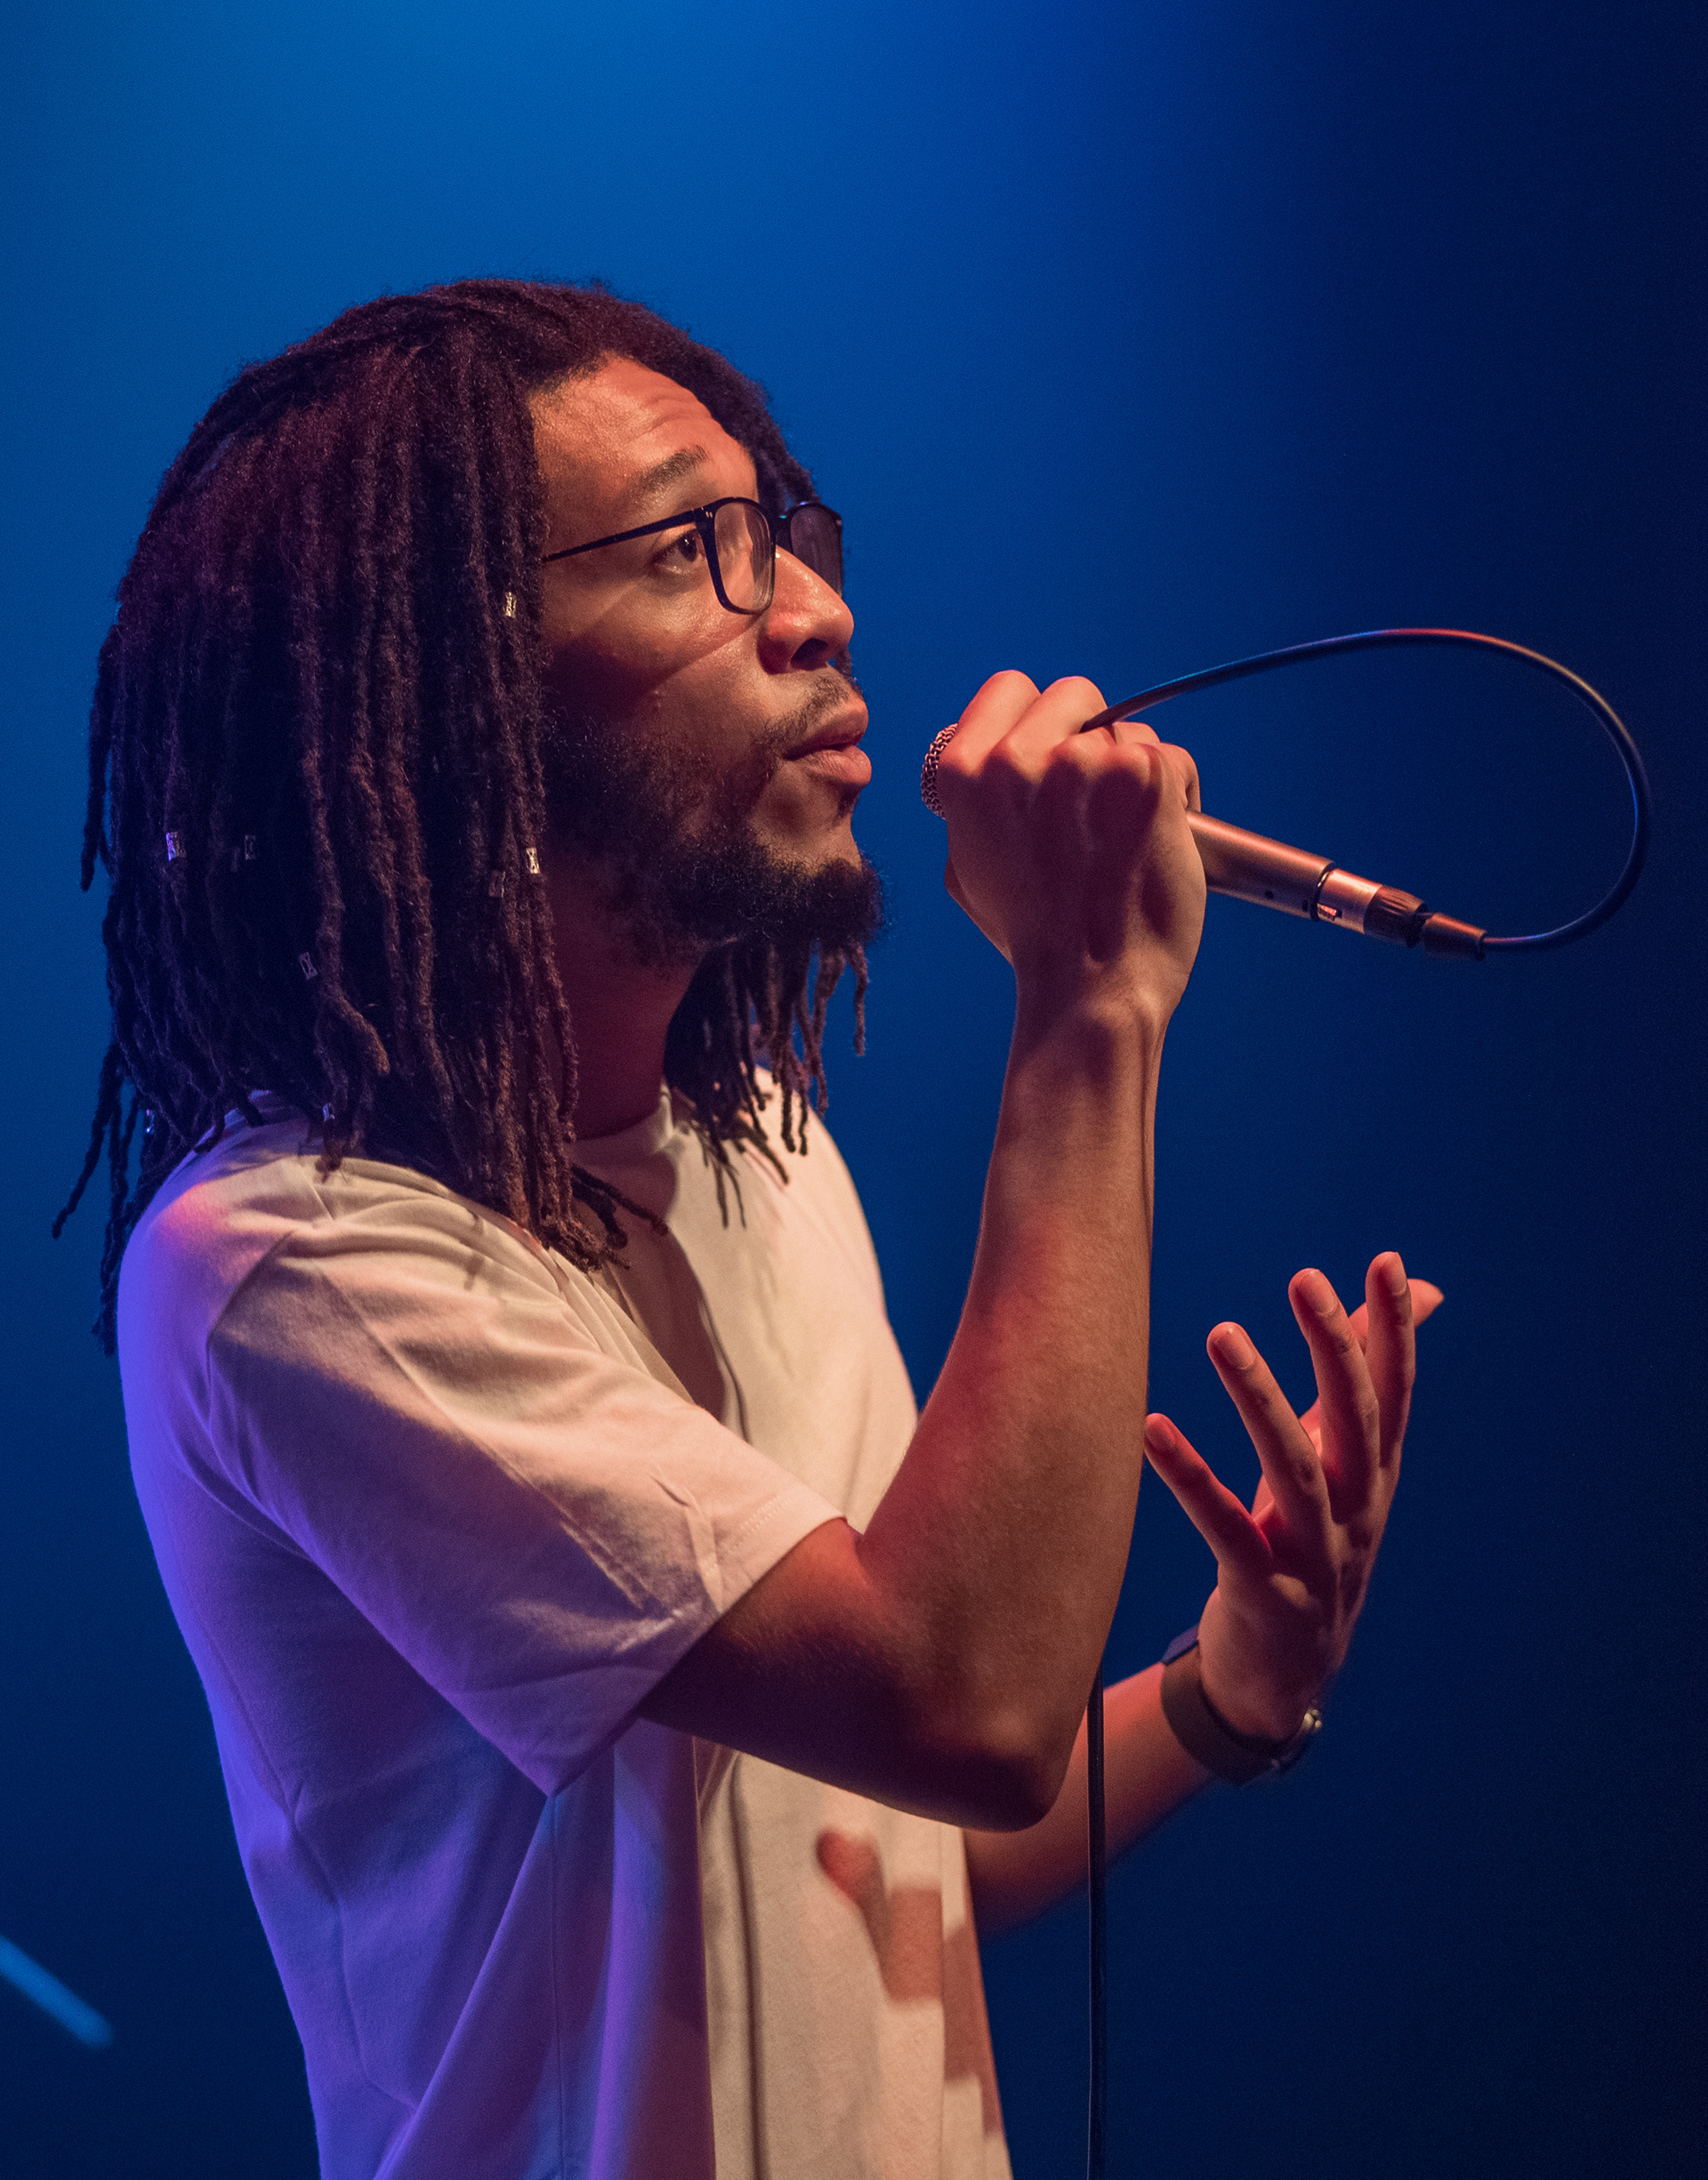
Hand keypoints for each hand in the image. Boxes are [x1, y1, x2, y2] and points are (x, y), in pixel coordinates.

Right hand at [935, 670, 1204, 1022]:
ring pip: (1128, 729)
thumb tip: (992, 764)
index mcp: (965, 771)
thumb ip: (978, 803)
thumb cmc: (1034, 937)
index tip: (1053, 753)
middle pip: (1074, 695)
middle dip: (1091, 736)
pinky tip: (1162, 836)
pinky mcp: (1144, 776)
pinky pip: (1172, 756)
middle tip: (1098, 798)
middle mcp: (1018, 757)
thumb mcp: (968, 867)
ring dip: (1134, 770)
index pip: (1009, 688)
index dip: (1037, 720)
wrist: (1088, 986)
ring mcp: (1084, 762)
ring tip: (1127, 834)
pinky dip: (1177, 793)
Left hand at [1142, 1255, 1442, 1741]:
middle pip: (1355, 1421)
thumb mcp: (1344, 1463)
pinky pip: (1226, 1531)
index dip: (1394, 1329)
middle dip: (1335, 1346)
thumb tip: (1420, 1288)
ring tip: (1222, 1334)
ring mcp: (1316, 1560)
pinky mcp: (1266, 1597)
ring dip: (1260, 1398)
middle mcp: (1357, 1513)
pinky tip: (1152, 1430)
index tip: (1384, 1261)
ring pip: (1293, 1469)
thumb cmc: (1308, 1547)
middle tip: (1304, 1278)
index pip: (1393, 1392)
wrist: (1286, 1679)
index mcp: (1374, 1476)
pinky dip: (1192, 1480)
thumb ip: (1365, 1378)